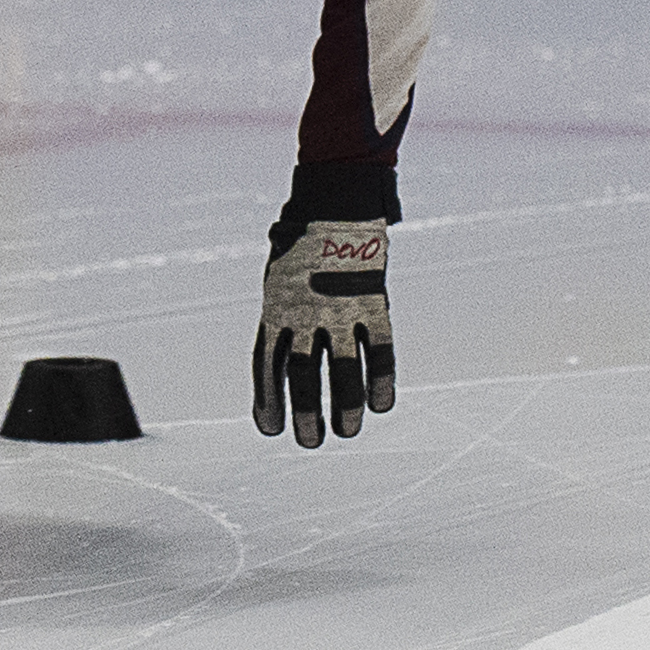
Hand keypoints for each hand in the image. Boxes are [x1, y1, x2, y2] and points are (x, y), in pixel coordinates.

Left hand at [253, 217, 392, 446]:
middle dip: (304, 411)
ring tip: (346, 433)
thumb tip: (278, 368)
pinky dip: (381, 379)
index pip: (266, 364)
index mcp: (275, 310)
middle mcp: (305, 314)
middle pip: (302, 372)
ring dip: (345, 404)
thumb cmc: (300, 249)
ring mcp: (340, 310)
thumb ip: (280, 323)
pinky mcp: (372, 304)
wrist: (334, 207)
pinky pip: (379, 349)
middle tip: (308, 442)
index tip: (270, 428)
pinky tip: (382, 406)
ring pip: (342, 368)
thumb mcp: (276, 283)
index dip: (268, 398)